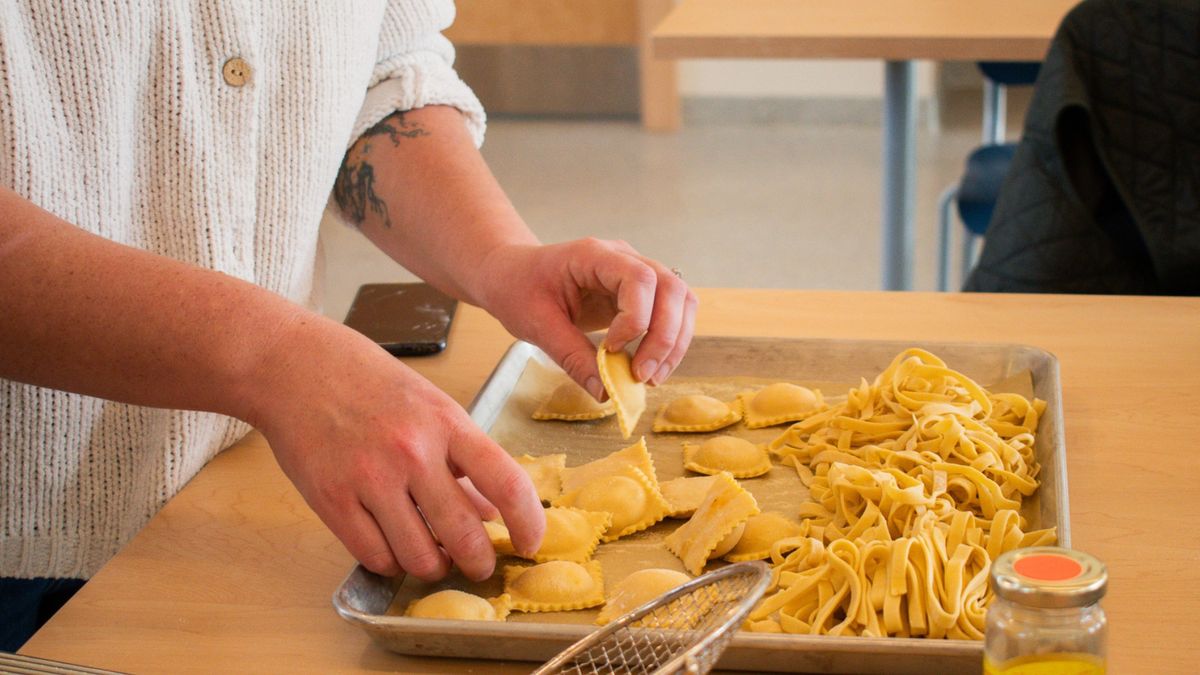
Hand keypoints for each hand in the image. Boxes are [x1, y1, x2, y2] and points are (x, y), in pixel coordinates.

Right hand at [245, 315, 544, 580]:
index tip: (530, 543)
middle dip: (479, 563)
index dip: (528, 523)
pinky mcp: (331, 500)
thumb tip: (490, 511)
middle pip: (464, 535)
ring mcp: (370, 479)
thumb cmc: (366, 379)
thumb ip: (462, 458)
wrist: (293, 365)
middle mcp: (412, 453)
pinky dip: (391, 561)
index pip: (506, 483)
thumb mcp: (430, 405)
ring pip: (419, 557)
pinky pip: (375, 556)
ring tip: (432, 556)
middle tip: (479, 566)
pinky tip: (393, 546)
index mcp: (447, 423)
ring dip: (432, 567)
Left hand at [476, 239, 697, 399]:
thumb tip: (605, 392)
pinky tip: (650, 368)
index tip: (612, 349)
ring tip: (651, 378)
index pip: (639, 278)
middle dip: (665, 337)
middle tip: (643, 376)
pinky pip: (670, 314)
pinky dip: (668, 342)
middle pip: (671, 287)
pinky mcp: (639, 294)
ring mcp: (635, 273)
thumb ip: (571, 357)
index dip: (636, 318)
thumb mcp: (536, 325)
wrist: (512, 274)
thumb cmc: (518, 289)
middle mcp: (623, 257)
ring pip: (680, 300)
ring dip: (674, 342)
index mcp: (593, 255)